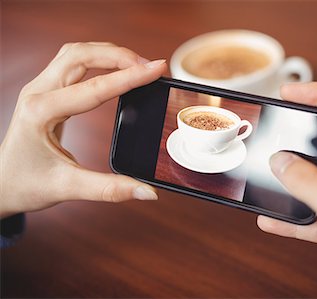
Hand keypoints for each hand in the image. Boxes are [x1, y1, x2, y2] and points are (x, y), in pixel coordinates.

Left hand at [0, 42, 166, 217]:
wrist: (0, 185)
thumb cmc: (24, 185)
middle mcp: (37, 93)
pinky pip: (73, 63)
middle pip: (82, 56)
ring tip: (138, 64)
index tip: (156, 69)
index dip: (130, 77)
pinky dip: (99, 60)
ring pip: (77, 54)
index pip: (95, 88)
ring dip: (109, 54)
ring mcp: (40, 89)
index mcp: (40, 112)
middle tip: (150, 66)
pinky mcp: (46, 92)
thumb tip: (147, 191)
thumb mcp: (67, 188)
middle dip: (120, 56)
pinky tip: (115, 68)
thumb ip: (110, 189)